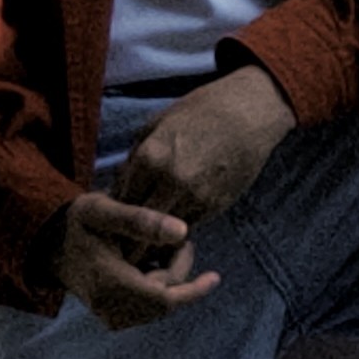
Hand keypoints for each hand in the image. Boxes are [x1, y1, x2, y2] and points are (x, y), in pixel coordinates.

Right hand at [46, 190, 219, 329]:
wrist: (48, 243)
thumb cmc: (77, 221)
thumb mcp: (104, 210)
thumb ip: (141, 220)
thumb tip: (183, 231)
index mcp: (111, 284)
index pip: (165, 299)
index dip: (193, 289)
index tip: (215, 276)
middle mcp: (110, 307)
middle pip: (164, 301)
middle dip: (178, 272)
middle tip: (178, 239)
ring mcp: (109, 315)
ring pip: (156, 305)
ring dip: (167, 279)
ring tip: (161, 247)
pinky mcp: (110, 316)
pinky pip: (145, 308)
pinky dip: (154, 287)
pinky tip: (148, 261)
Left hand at [116, 65, 296, 228]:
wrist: (248, 114)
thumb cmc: (199, 113)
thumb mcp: (157, 124)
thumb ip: (135, 157)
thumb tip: (119, 186)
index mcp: (150, 156)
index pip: (119, 199)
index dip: (113, 212)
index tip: (110, 222)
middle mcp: (170, 180)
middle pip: (138, 224)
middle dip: (128, 236)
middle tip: (121, 246)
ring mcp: (195, 196)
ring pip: (163, 232)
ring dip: (152, 239)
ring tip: (143, 242)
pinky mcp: (215, 206)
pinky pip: (186, 227)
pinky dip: (175, 230)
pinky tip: (170, 227)